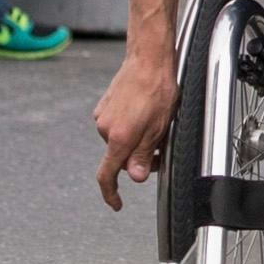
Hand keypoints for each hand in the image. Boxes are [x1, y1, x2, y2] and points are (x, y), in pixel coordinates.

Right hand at [92, 46, 175, 207]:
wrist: (148, 58)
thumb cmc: (157, 89)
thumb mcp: (158, 128)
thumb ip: (145, 155)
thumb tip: (136, 177)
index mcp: (118, 137)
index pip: (107, 175)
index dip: (111, 194)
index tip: (117, 204)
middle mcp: (105, 128)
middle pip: (120, 157)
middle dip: (139, 158)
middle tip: (160, 147)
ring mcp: (103, 116)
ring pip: (120, 141)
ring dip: (136, 140)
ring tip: (155, 123)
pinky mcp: (105, 106)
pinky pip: (117, 126)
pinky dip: (130, 127)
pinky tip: (145, 113)